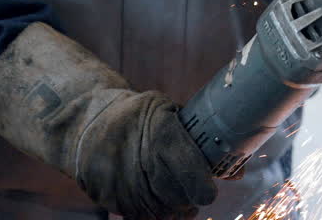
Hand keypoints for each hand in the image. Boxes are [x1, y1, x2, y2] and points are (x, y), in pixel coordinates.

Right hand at [0, 23, 216, 218]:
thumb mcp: (165, 111)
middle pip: (181, 197)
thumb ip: (200, 139)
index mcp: (161, 134)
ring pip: (165, 212)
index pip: (193, 172)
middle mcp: (141, 162)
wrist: (85, 124)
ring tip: (175, 192)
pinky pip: (144, 218)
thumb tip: (236, 172)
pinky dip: (155, 212)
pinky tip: (156, 197)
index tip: (209, 187)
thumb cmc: (134, 116)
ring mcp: (124, 185)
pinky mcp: (112, 201)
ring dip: (175, 207)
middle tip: (194, 189)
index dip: (204, 184)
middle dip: (191, 196)